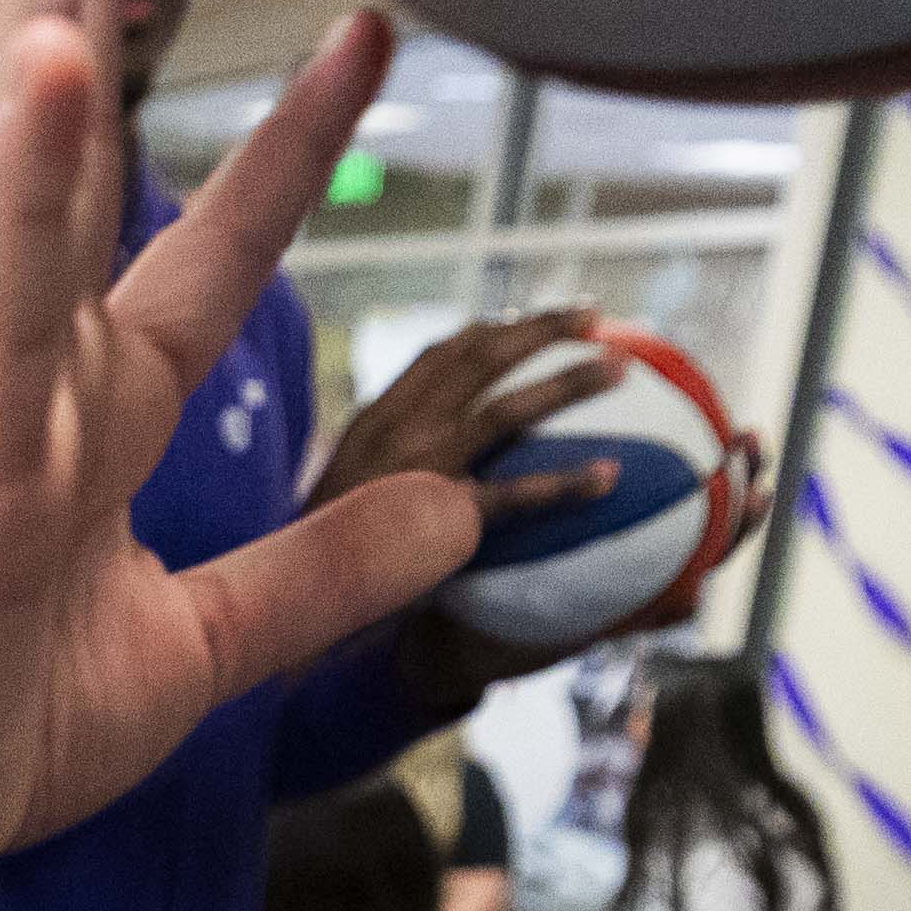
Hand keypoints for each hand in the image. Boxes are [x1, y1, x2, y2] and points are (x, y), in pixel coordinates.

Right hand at [0, 0, 478, 910]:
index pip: (206, 247)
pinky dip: (29, 196)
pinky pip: (1, 310)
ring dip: (43, 21)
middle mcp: (39, 378)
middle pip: (76, 156)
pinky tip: (57, 74)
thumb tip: (458, 510)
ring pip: (29, 188)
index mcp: (97, 414)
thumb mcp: (209, 648)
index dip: (287, 142)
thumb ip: (324, 572)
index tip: (365, 29)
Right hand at [323, 311, 642, 696]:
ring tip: (619, 368)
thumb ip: (387, 462)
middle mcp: (399, 427)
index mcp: (377, 417)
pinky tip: (610, 477)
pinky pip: (514, 494)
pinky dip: (566, 483)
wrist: (290, 593)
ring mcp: (419, 467)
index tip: (532, 321)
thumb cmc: (320, 552)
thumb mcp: (346, 488)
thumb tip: (435, 457)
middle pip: (481, 357)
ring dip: (568, 382)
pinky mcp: (437, 514)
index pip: (440, 353)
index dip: (493, 331)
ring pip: (507, 409)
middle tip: (596, 317)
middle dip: (541, 328)